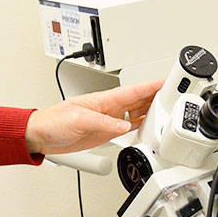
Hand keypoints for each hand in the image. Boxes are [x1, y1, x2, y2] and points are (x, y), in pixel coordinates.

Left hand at [25, 79, 161, 154]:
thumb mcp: (78, 119)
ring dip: (152, 110)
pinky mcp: (105, 131)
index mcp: (103, 99)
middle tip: (177, 94)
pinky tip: (149, 125)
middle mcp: (108, 108)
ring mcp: (108, 119)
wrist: (40, 136)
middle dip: (158, 95)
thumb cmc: (52, 121)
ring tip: (169, 109)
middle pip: (139, 99)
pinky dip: (141, 125)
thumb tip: (124, 125)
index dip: (152, 85)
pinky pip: (129, 126)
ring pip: (136, 111)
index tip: (168, 80)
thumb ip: (103, 122)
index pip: (133, 90)